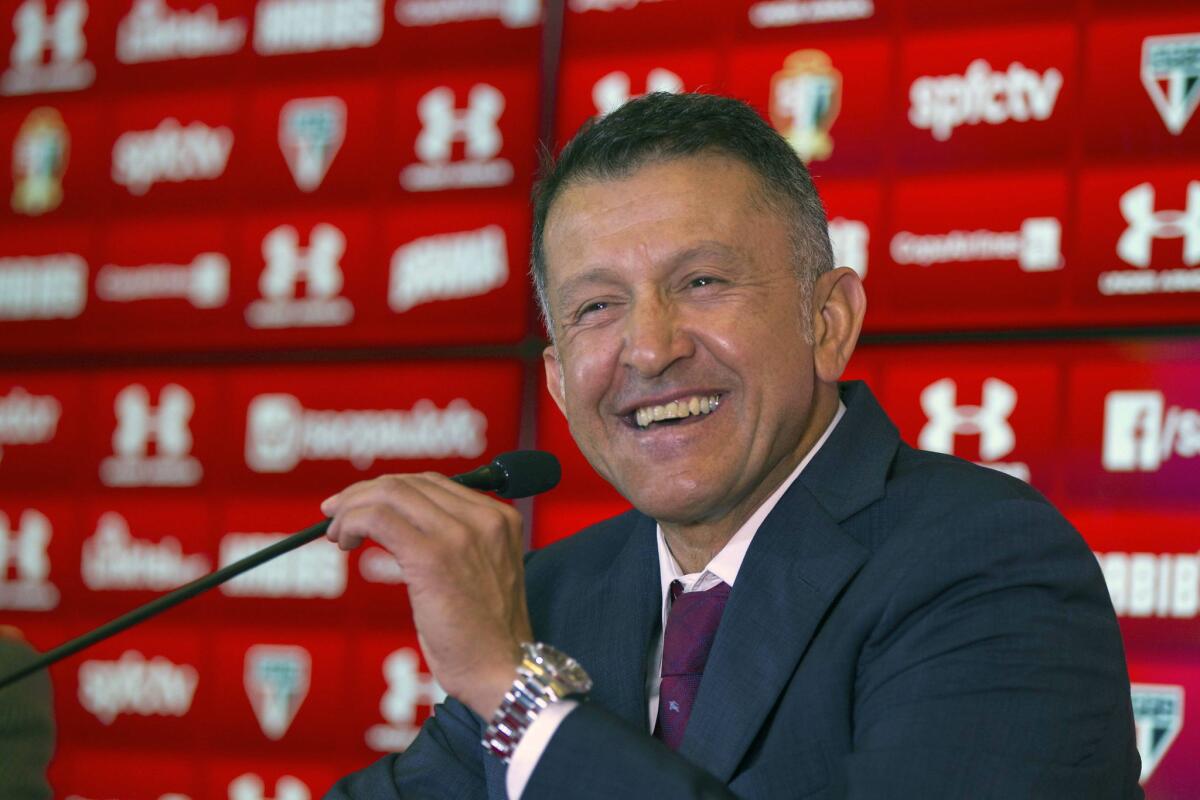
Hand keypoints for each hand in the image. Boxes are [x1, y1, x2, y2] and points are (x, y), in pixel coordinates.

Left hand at [321, 472, 531, 718]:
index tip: (362, 505)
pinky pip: (378, 518)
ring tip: (338, 532)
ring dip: (352, 507)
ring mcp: (459, 534)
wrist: (502, 671)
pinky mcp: (432, 556)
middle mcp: (484, 518)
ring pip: (390, 493)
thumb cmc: (486, 636)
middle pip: (409, 482)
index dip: (391, 490)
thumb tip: (400, 526)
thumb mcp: (481, 573)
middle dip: (364, 493)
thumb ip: (455, 543)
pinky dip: (352, 522)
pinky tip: (345, 541)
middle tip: (336, 514)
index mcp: (499, 518)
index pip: (433, 484)